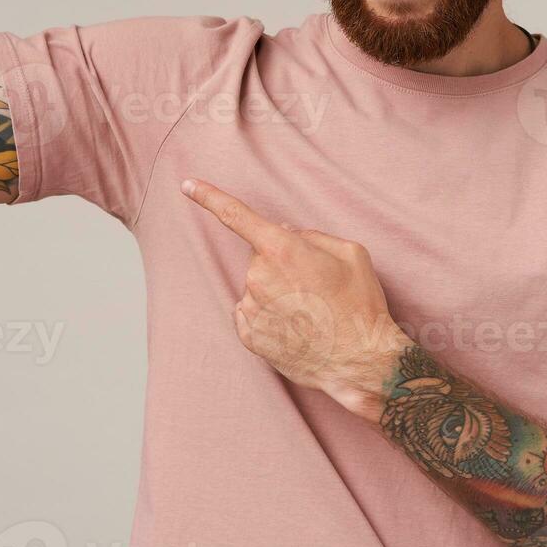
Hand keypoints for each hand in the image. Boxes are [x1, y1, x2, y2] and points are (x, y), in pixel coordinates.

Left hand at [181, 178, 410, 421]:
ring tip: (311, 312)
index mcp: (281, 250)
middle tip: (314, 284)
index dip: (209, 197)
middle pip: (260, 257)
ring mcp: (251, 309)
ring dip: (277, 293)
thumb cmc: (359, 305)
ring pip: (257, 287)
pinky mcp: (249, 337)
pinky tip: (297, 327)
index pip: (236, 215)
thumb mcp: (351, 253)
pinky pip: (252, 314)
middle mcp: (258, 277)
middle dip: (281, 263)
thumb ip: (313, 235)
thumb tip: (287, 232)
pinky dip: (270, 317)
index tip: (187, 185)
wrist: (359, 361)